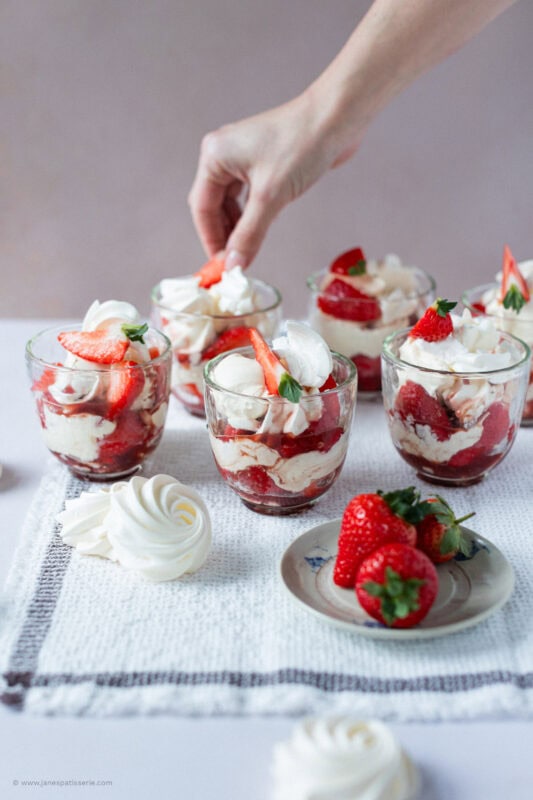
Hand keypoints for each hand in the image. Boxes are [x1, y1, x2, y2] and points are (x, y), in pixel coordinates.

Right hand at [188, 91, 359, 269]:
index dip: (210, 241)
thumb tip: (235, 264)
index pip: (202, 208)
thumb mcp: (271, 197)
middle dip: (223, 236)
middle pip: (213, 206)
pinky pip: (247, 196)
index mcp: (215, 156)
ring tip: (247, 251)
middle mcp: (224, 154)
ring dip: (238, 228)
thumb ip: (249, 234)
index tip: (222, 267)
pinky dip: (251, 216)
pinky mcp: (262, 162)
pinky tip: (259, 231)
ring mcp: (243, 158)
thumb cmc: (303, 144)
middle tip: (235, 263)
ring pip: (231, 203)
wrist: (337, 118)